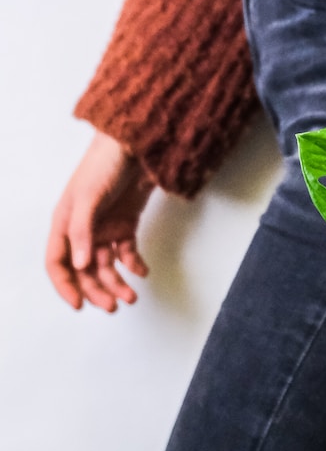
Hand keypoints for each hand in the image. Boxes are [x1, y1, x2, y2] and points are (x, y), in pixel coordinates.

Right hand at [45, 131, 153, 311]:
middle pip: (85, 270)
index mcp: (65, 224)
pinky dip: (135, 264)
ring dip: (117, 282)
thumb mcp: (88, 197)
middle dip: (97, 290)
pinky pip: (127, 252)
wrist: (136, 144)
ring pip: (108, 265)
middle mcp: (83, 230)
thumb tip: (80, 265)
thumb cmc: (104, 164)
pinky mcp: (126, 223)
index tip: (80, 306)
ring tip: (131, 296)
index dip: (65, 286)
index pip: (57, 263)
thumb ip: (82, 231)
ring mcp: (105, 227)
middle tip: (114, 306)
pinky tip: (143, 271)